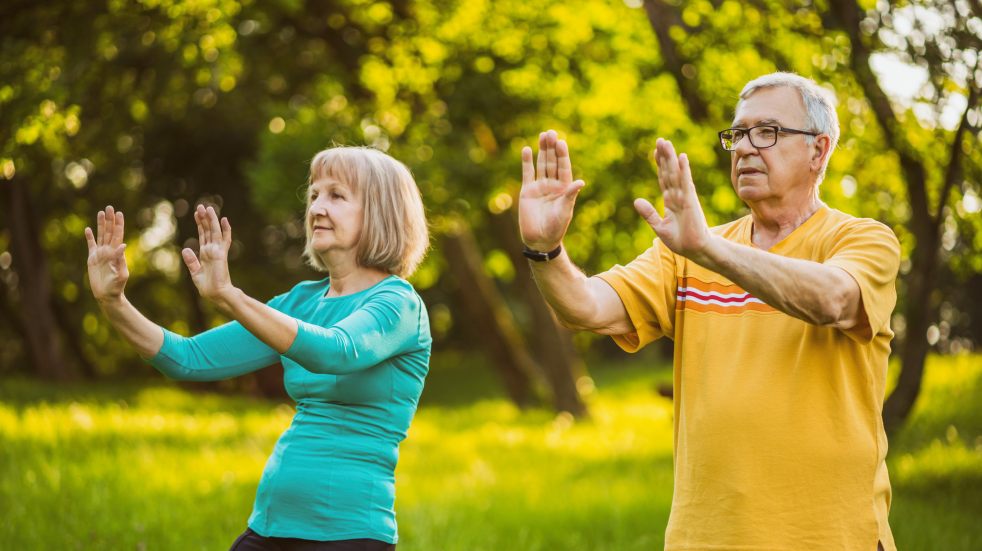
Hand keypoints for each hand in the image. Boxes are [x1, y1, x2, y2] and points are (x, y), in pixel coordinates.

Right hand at [85, 206, 128, 302]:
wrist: (107, 294)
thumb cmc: (117, 286)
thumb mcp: (121, 274)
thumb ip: (120, 260)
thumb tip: (123, 245)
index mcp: (117, 253)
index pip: (118, 235)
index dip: (119, 224)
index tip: (119, 213)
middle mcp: (109, 251)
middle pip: (109, 232)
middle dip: (110, 220)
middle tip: (109, 207)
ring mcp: (101, 254)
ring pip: (101, 235)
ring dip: (101, 224)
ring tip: (101, 212)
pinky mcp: (92, 258)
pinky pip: (90, 245)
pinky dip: (89, 237)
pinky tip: (88, 229)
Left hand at [183, 205, 234, 301]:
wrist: (216, 294)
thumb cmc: (207, 287)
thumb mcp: (195, 272)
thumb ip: (191, 261)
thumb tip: (186, 248)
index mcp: (205, 254)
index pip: (203, 235)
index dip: (200, 224)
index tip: (196, 213)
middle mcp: (212, 250)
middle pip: (208, 230)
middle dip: (204, 218)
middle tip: (201, 206)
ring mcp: (217, 251)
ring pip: (215, 232)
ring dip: (212, 220)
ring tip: (208, 208)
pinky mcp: (221, 254)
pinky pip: (224, 239)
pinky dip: (225, 229)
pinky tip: (224, 219)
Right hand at [518, 129, 585, 251]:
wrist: (539, 239)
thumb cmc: (556, 227)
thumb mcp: (565, 210)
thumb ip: (570, 195)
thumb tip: (580, 182)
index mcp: (564, 188)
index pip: (564, 167)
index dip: (563, 155)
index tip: (562, 142)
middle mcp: (553, 184)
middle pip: (552, 162)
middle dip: (552, 148)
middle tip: (551, 132)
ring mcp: (540, 186)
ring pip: (541, 164)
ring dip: (542, 150)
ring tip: (543, 135)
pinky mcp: (527, 191)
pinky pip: (527, 173)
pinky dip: (527, 162)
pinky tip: (527, 149)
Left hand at [635, 138, 712, 258]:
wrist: (695, 250)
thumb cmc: (681, 240)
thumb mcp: (659, 226)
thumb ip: (649, 213)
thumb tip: (636, 200)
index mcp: (671, 201)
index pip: (664, 178)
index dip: (659, 165)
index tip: (654, 151)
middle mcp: (678, 195)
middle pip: (669, 172)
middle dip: (664, 156)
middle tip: (660, 140)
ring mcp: (685, 196)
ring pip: (676, 173)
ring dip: (671, 158)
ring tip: (666, 143)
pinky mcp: (691, 200)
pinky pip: (686, 182)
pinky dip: (683, 169)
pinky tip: (681, 157)